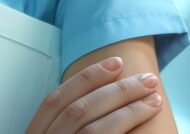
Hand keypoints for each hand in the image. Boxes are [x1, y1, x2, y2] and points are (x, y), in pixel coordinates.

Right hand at [25, 57, 164, 133]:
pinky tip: (144, 120)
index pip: (57, 98)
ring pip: (95, 128)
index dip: (87, 77)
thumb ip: (67, 121)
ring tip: (154, 99)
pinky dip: (125, 128)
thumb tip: (99, 95)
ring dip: (129, 110)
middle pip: (80, 109)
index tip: (116, 63)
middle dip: (118, 91)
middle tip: (147, 79)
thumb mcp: (54, 133)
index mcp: (35, 133)